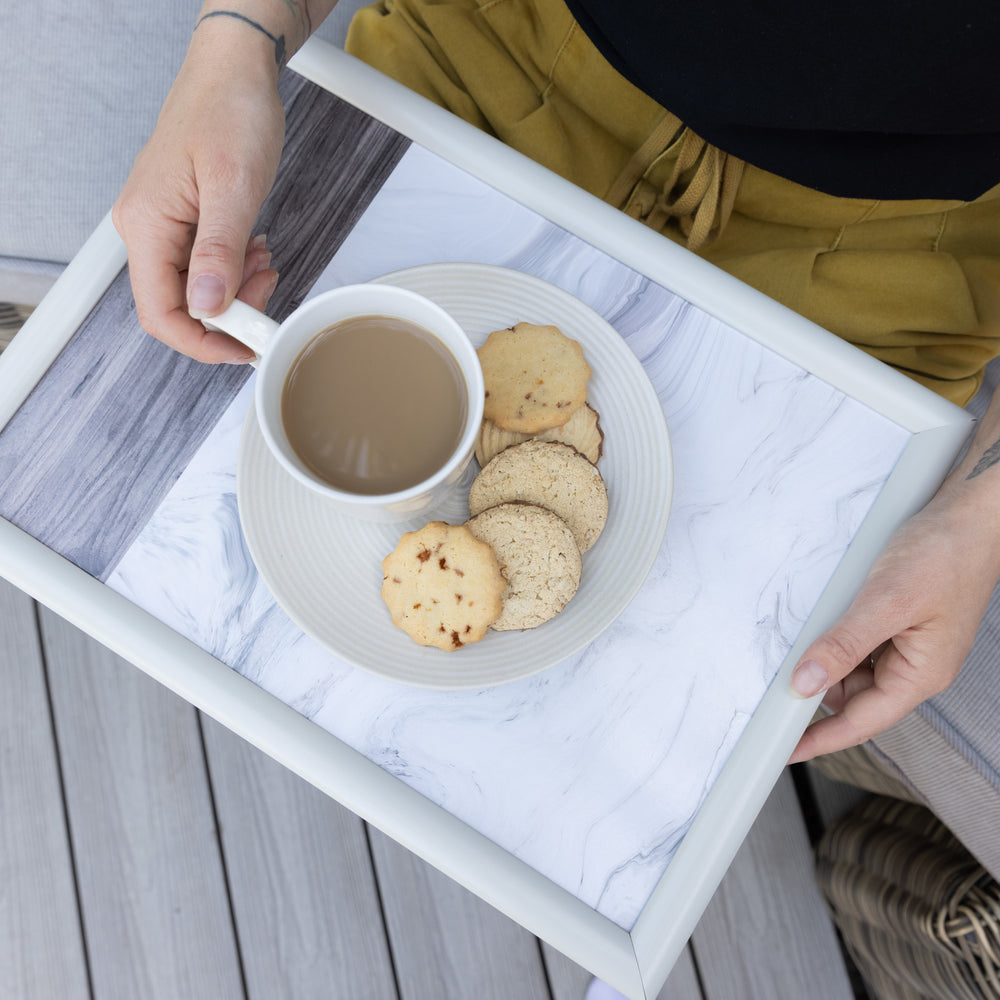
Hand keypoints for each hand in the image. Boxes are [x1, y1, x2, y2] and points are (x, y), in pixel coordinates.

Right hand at [112, 26, 284, 361]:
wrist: (234, 71)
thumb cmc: (231, 111)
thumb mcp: (233, 185)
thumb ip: (218, 250)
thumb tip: (207, 305)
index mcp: (145, 225)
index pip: (161, 314)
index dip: (204, 343)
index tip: (247, 348)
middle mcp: (145, 229)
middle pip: (180, 306)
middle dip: (229, 313)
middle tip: (269, 290)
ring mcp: (162, 225)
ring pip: (196, 289)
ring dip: (237, 290)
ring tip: (266, 261)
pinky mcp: (183, 220)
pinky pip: (205, 266)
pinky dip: (236, 270)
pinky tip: (257, 251)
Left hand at [788, 478, 999, 763]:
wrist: (971, 515)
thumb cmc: (947, 553)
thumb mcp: (887, 601)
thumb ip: (845, 644)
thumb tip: (807, 680)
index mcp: (922, 674)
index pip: (862, 722)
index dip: (821, 738)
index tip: (786, 750)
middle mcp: (916, 666)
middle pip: (854, 696)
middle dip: (820, 685)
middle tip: (783, 670)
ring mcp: (908, 644)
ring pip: (854, 668)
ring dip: (829, 656)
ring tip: (815, 628)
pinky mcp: (900, 623)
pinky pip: (861, 642)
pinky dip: (839, 636)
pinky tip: (829, 616)